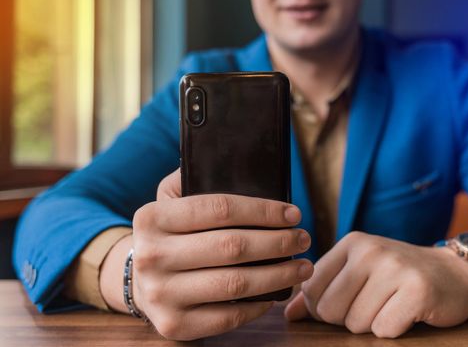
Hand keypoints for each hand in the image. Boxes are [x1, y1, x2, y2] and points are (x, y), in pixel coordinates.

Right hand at [131, 169, 313, 340]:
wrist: (140, 280)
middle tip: (303, 239)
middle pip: (232, 247)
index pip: (220, 209)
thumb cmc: (169, 235)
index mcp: (152, 217)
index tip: (293, 214)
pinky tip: (274, 294)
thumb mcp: (170, 200)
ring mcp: (161, 294)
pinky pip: (228, 316)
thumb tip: (243, 166)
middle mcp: (151, 256)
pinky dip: (258, 305)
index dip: (264, 211)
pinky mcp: (174, 324)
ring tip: (302, 267)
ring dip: (279, 275)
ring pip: (235, 283)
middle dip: (278, 242)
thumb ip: (196, 178)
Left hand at [284, 231, 467, 337]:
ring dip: (372, 325)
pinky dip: (393, 329)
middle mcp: (370, 250)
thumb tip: (289, 313)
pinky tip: (405, 313)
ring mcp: (394, 268)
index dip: (321, 307)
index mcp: (351, 243)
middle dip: (347, 318)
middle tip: (372, 305)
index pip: (311, 288)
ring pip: (355, 323)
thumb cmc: (398, 275)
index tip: (345, 302)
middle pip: (329, 309)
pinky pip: (384, 330)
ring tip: (390, 306)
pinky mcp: (417, 291)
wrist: (454, 272)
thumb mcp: (358, 272)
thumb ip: (321, 290)